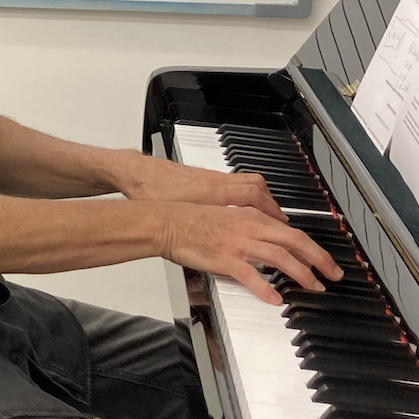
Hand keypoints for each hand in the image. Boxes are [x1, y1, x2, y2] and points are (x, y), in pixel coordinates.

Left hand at [112, 152, 287, 222]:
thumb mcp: (175, 215)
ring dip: (262, 197)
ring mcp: (210, 177)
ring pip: (247, 182)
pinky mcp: (204, 176)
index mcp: (211, 190)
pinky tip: (244, 203)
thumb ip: (196, 229)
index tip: (283, 223)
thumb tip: (208, 246)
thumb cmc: (151, 191)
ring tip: (270, 213)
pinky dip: (245, 193)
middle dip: (272, 204)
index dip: (270, 210)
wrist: (135, 172)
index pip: (252, 195)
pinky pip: (235, 181)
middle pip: (256, 187)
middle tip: (283, 220)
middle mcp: (215, 181)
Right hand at [160, 203, 343, 305]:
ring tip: (313, 287)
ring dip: (301, 273)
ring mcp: (238, 244)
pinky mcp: (224, 259)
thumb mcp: (230, 216)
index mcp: (254, 217)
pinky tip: (276, 299)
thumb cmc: (194, 220)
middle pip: (295, 242)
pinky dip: (265, 288)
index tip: (325, 262)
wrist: (168, 222)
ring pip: (280, 257)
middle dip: (319, 260)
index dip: (314, 248)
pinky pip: (250, 275)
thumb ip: (253, 226)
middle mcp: (251, 228)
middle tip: (333, 275)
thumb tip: (270, 237)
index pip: (293, 232)